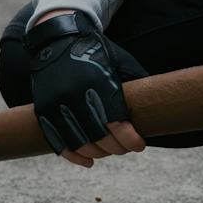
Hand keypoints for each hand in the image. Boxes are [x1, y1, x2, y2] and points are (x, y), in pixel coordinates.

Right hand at [21, 10, 148, 168]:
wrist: (57, 40)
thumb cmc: (95, 51)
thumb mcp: (120, 60)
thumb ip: (137, 79)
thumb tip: (160, 101)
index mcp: (98, 81)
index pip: (115, 121)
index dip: (129, 138)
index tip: (139, 145)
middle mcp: (75, 94)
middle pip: (98, 136)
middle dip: (116, 147)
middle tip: (125, 148)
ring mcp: (56, 104)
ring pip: (79, 142)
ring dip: (97, 153)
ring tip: (109, 151)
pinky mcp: (43, 110)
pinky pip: (58, 142)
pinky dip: (73, 156)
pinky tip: (88, 162)